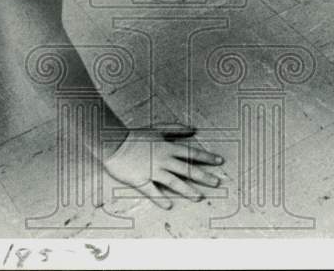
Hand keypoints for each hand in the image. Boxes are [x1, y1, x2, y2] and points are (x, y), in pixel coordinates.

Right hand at [102, 123, 222, 209]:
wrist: (114, 142)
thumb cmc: (135, 135)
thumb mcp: (157, 129)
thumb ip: (176, 129)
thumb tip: (193, 128)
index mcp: (168, 147)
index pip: (191, 153)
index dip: (206, 156)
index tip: (219, 161)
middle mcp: (163, 160)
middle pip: (187, 169)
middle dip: (203, 176)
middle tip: (217, 182)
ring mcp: (153, 171)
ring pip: (174, 182)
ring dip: (187, 190)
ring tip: (198, 197)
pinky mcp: (141, 180)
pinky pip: (153, 191)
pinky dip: (161, 199)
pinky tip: (169, 205)